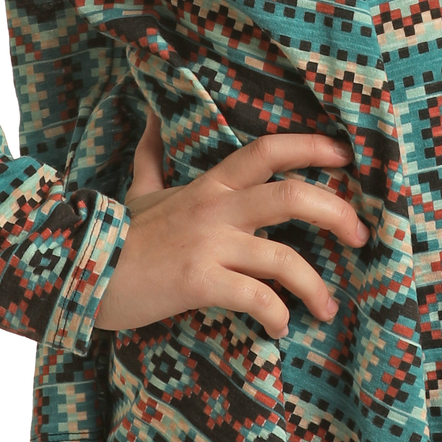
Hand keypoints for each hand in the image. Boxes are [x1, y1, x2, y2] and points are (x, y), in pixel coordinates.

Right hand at [94, 104, 363, 338]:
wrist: (81, 273)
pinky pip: (255, 298)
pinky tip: (279, 326)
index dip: (310, 148)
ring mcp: (209, 246)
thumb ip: (152, 155)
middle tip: (360, 237)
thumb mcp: (139, 189)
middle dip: (337, 214)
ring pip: (284, 260)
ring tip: (327, 309)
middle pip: (292, 197)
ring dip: (315, 288)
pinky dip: (276, 315)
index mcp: (211, 185)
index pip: (267, 152)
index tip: (345, 158)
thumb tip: (151, 114)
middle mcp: (216, 209)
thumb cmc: (118, 235)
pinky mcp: (199, 283)